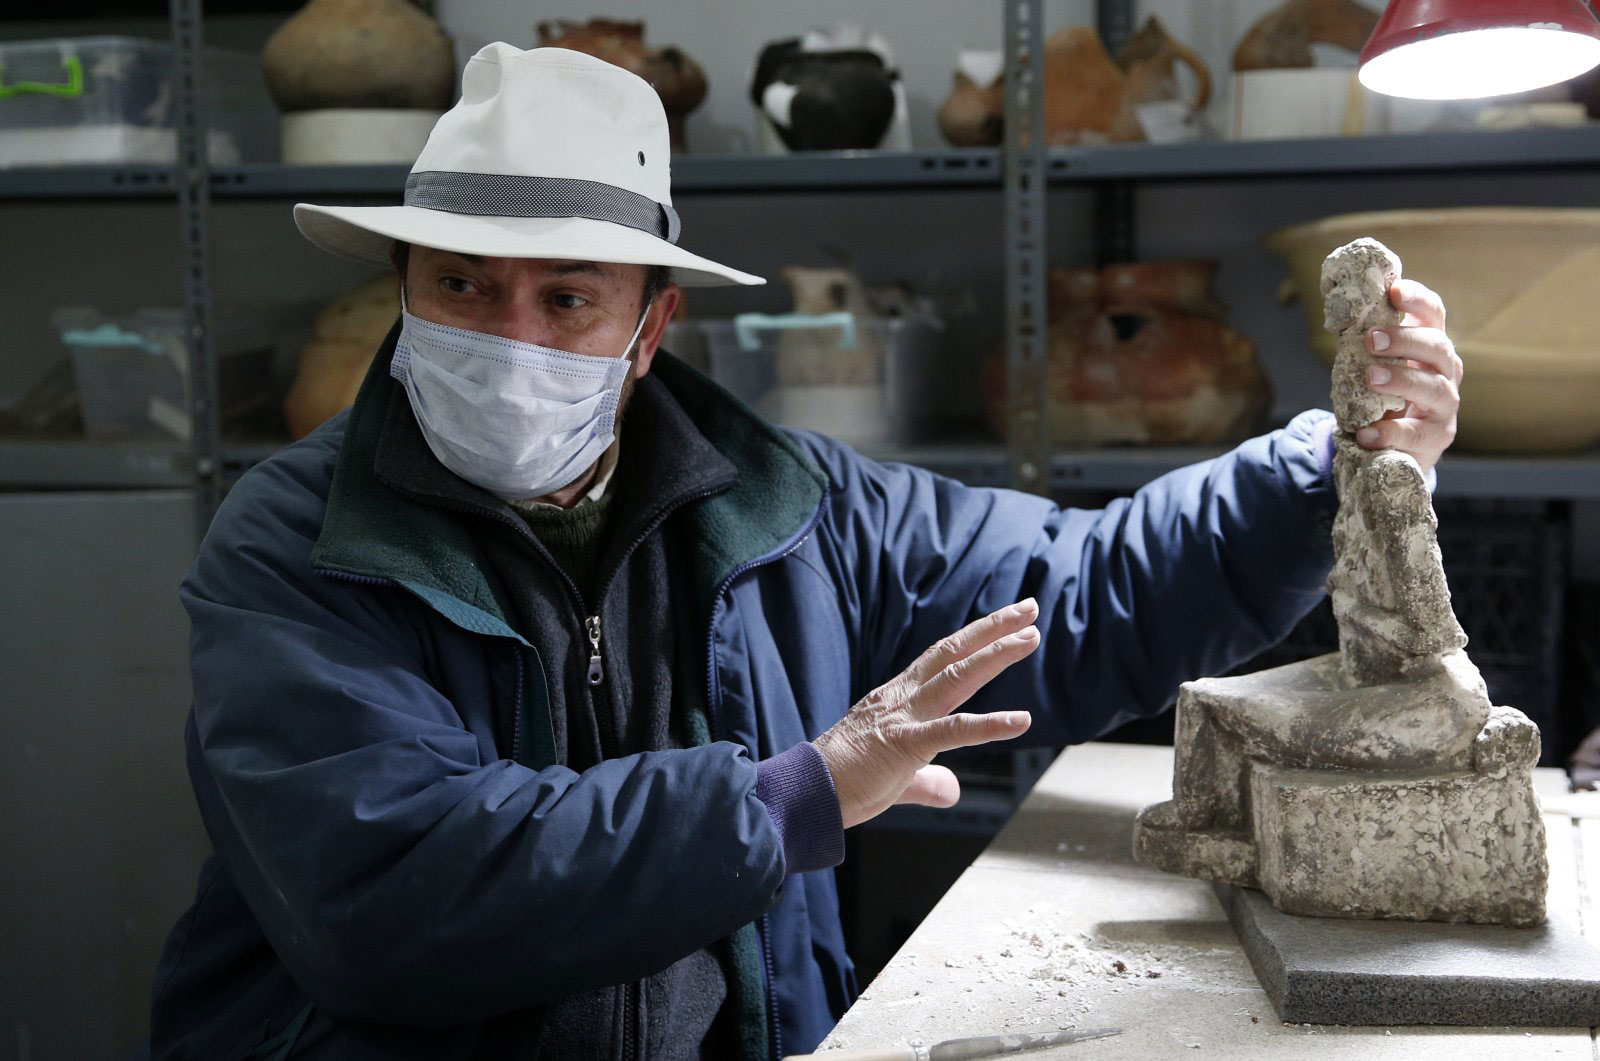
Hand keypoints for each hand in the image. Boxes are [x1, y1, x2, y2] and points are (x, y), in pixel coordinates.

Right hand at [812, 599, 1038, 828]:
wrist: (805, 794)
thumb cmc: (842, 783)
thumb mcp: (895, 779)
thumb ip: (927, 781)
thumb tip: (951, 790)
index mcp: (897, 699)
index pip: (941, 658)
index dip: (974, 638)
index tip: (1005, 622)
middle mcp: (902, 698)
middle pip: (953, 653)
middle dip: (993, 629)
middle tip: (1029, 607)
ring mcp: (904, 718)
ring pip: (957, 677)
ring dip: (996, 655)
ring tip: (1030, 637)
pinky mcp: (905, 745)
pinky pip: (953, 732)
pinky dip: (990, 724)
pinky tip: (1022, 720)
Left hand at [1359, 279, 1462, 473]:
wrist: (1397, 445)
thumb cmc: (1385, 396)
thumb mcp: (1376, 365)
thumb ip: (1365, 344)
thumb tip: (1339, 310)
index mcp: (1430, 346)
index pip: (1433, 315)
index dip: (1418, 300)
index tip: (1395, 290)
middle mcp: (1446, 371)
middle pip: (1438, 347)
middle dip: (1406, 340)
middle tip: (1372, 339)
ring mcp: (1446, 405)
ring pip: (1435, 388)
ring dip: (1403, 380)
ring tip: (1371, 378)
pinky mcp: (1436, 437)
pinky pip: (1416, 435)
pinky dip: (1390, 433)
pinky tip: (1365, 433)